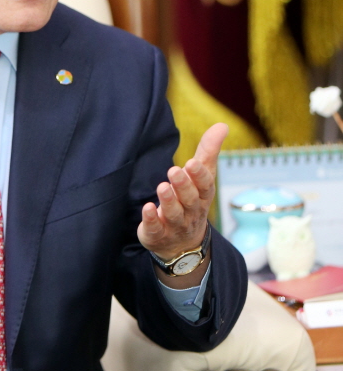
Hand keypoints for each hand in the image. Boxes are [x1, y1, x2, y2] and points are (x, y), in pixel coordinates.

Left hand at [138, 122, 227, 263]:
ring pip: (174, 214)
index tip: (192, 163)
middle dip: (183, 185)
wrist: (182, 245)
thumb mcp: (201, 177)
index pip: (205, 186)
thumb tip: (222, 125)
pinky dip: (151, 219)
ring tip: (162, 186)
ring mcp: (175, 225)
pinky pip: (156, 228)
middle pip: (189, 199)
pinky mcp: (158, 234)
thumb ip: (208, 152)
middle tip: (174, 170)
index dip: (199, 175)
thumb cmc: (192, 202)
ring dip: (169, 200)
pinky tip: (147, 208)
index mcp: (202, 196)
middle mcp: (191, 212)